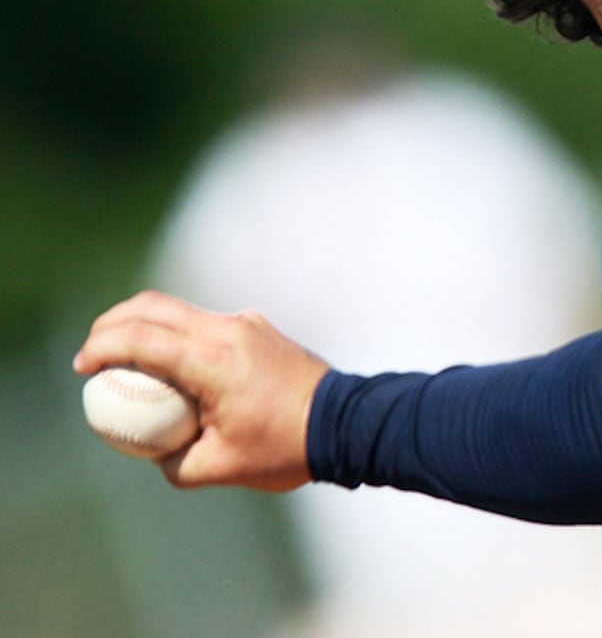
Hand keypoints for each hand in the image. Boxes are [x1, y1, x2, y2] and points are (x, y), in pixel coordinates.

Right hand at [73, 290, 330, 491]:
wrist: (346, 424)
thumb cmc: (286, 448)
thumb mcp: (220, 467)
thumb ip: (173, 462)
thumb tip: (151, 451)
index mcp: (213, 360)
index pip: (140, 338)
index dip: (101, 348)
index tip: (82, 367)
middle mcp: (228, 330)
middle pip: (152, 307)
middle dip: (111, 324)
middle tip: (92, 353)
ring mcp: (246, 323)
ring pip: (179, 310)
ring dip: (145, 326)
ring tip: (125, 358)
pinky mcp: (258, 328)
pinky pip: (205, 323)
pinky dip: (177, 335)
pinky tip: (172, 367)